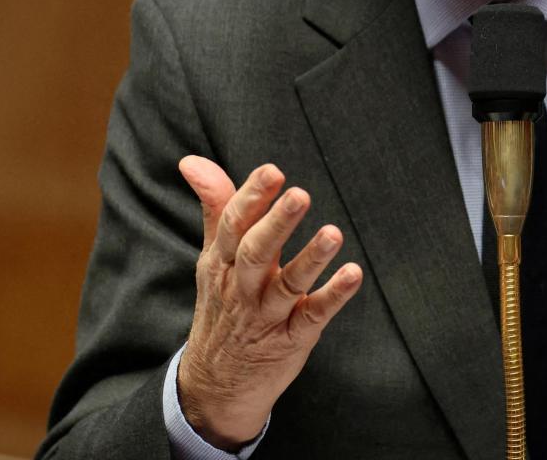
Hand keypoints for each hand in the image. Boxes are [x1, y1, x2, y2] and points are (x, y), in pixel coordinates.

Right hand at [175, 157, 361, 448]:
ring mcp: (266, 316)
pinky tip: (353, 274)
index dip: (251, 197)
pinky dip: (333, 296)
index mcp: (222, 262)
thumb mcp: (213, 258)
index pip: (233, 225)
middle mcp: (242, 287)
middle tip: (300, 195)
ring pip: (287, 285)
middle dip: (277, 223)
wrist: (215, 386)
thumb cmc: (222, 307)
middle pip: (257, 252)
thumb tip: (193, 161)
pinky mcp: (291, 339)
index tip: (272, 171)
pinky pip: (312, 316)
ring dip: (310, 259)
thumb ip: (216, 207)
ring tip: (333, 234)